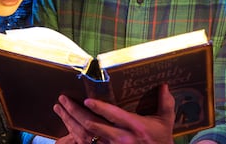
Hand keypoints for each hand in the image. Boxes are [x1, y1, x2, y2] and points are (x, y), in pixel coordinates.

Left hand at [53, 84, 175, 143]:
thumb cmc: (160, 141)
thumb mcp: (165, 123)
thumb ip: (165, 104)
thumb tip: (165, 86)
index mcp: (134, 127)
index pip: (113, 116)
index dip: (99, 108)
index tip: (87, 100)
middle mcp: (121, 138)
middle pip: (93, 126)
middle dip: (75, 112)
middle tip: (63, 100)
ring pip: (85, 136)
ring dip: (70, 122)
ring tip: (60, 109)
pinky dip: (73, 136)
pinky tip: (66, 127)